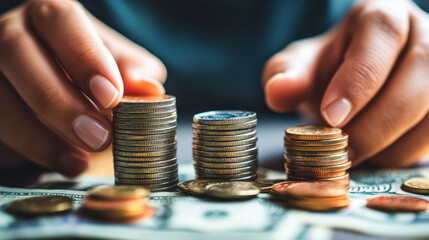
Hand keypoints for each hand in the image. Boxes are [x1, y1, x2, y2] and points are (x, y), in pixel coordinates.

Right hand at [0, 0, 166, 175]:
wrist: (64, 95)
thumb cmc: (93, 73)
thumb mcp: (120, 67)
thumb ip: (134, 73)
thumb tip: (150, 88)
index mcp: (51, 14)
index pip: (61, 21)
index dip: (84, 58)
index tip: (110, 96)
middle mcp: (14, 32)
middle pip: (18, 52)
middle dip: (59, 100)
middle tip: (100, 136)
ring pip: (0, 96)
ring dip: (40, 134)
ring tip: (82, 161)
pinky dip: (32, 149)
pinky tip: (65, 162)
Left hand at [263, 0, 428, 167]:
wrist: (351, 83)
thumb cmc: (328, 71)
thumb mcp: (301, 68)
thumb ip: (288, 76)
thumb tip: (278, 92)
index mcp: (382, 14)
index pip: (381, 32)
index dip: (359, 77)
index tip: (332, 115)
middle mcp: (422, 34)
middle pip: (419, 71)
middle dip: (377, 121)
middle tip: (343, 150)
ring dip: (394, 142)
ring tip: (355, 157)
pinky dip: (406, 152)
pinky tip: (377, 156)